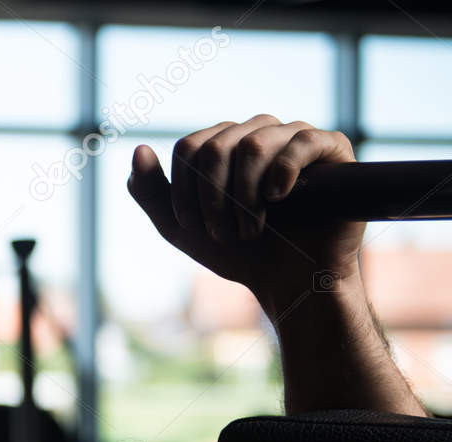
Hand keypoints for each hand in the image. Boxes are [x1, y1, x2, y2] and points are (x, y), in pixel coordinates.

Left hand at [127, 116, 364, 314]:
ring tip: (251, 228)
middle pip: (215, 145)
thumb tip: (137, 149)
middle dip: (212, 199)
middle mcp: (259, 133)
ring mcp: (296, 138)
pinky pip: (302, 141)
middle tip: (223, 232)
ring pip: (253, 143)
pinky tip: (278, 198)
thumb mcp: (182, 228)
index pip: (189, 146)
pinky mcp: (332, 149)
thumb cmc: (239, 253)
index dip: (184, 191)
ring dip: (243, 196)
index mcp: (224, 145)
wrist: (288, 280)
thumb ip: (153, 192)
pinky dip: (282, 173)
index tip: (194, 227)